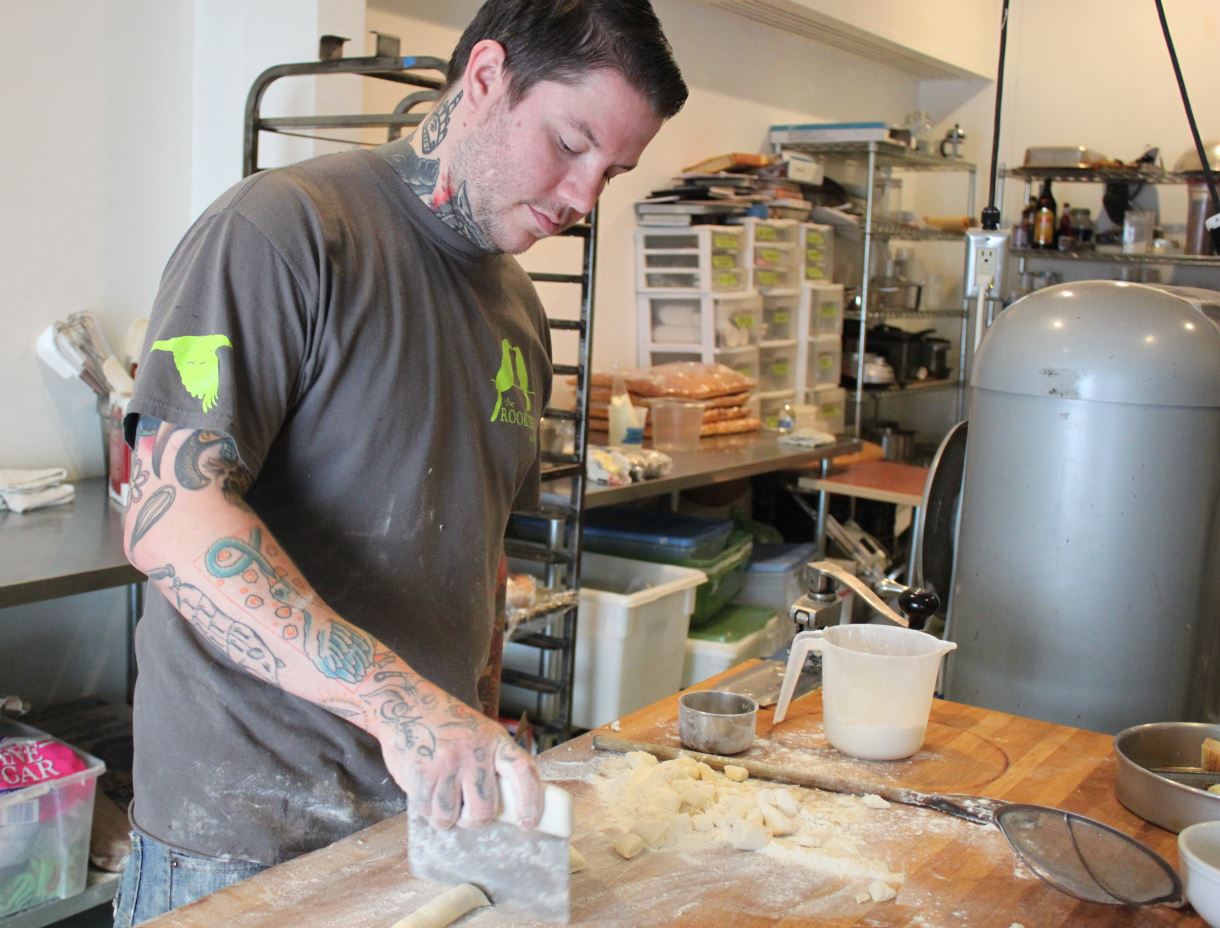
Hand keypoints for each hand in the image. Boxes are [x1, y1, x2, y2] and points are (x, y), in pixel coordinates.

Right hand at [376, 682, 541, 831]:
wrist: (403, 703)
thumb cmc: (445, 722)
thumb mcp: (479, 732)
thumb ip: (492, 762)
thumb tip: (504, 805)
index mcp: (494, 739)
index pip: (523, 771)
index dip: (530, 801)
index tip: (528, 822)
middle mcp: (473, 751)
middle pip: (484, 809)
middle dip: (474, 819)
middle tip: (467, 812)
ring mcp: (446, 764)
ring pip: (451, 816)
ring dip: (446, 816)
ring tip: (441, 796)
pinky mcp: (420, 775)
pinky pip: (427, 812)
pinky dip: (426, 809)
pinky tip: (425, 790)